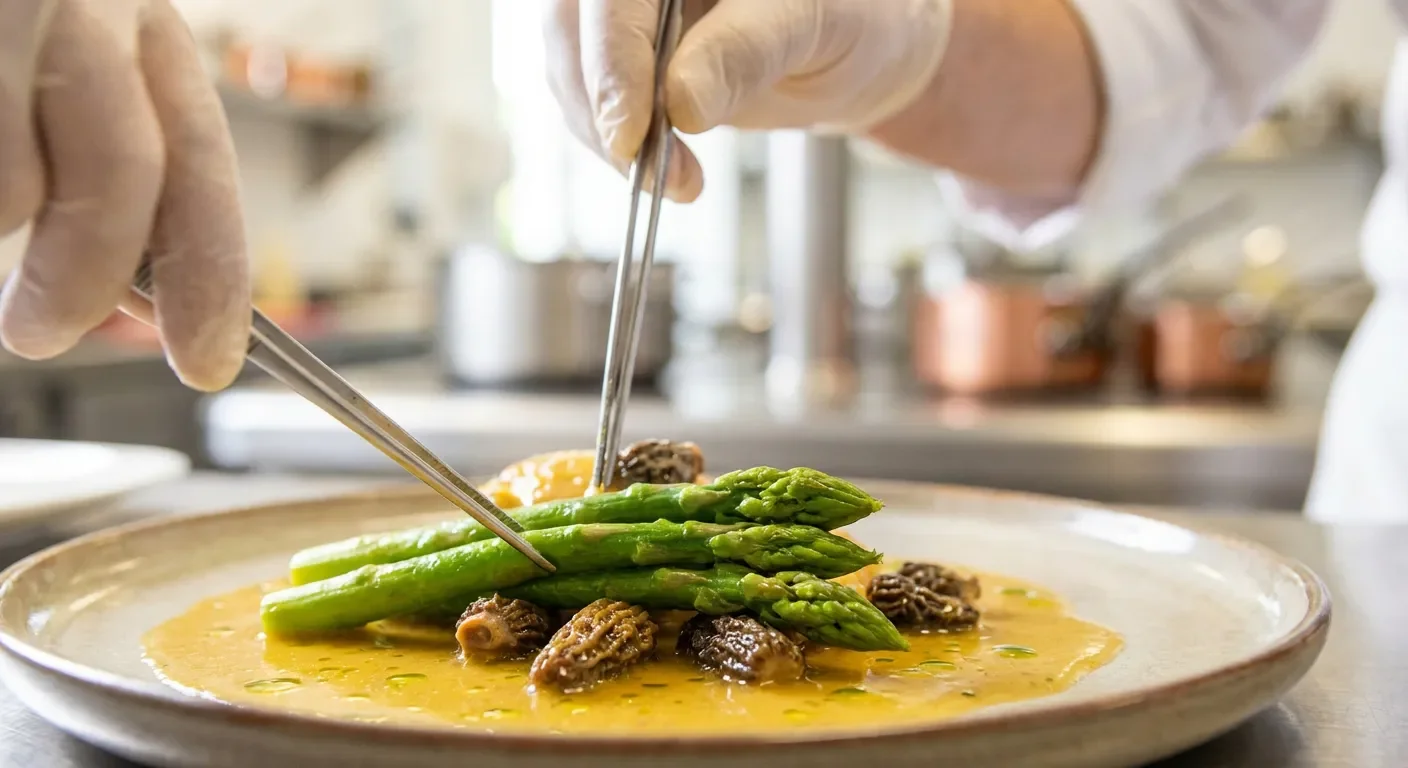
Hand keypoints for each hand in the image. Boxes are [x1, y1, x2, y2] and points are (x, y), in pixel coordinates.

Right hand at [0, 0, 248, 390]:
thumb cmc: (9, 31)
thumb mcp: (74, 73)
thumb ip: (103, 165)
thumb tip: (122, 291)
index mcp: (145, 26)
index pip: (199, 164)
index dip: (210, 274)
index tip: (209, 359)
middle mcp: (90, 5)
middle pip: (120, 171)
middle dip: (82, 280)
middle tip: (41, 333)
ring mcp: (12, 10)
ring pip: (13, 182)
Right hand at [545, 0, 952, 201]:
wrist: (862, 44)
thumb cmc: (854, 13)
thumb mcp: (814, 23)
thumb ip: (747, 52)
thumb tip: (681, 104)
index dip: (612, 59)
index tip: (628, 133)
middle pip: (574, 26)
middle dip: (603, 107)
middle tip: (651, 173)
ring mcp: (628, 12)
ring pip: (571, 66)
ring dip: (606, 136)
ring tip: (677, 181)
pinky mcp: (627, 55)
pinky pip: (592, 98)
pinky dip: (617, 144)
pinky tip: (667, 171)